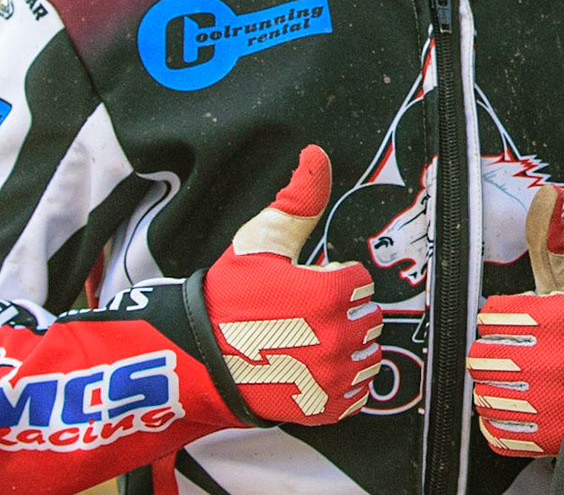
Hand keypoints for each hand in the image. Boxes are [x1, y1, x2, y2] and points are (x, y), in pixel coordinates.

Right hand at [203, 145, 381, 423]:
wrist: (195, 360)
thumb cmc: (227, 298)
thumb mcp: (260, 241)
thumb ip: (298, 200)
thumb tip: (316, 155)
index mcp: (332, 294)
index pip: (360, 281)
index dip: (333, 279)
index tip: (306, 285)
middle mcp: (340, 338)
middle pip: (368, 317)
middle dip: (343, 312)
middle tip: (304, 315)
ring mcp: (334, 377)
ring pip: (368, 355)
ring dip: (347, 348)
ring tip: (308, 343)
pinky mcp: (326, 408)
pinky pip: (359, 393)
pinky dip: (344, 384)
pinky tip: (315, 371)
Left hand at [468, 186, 563, 456]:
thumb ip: (551, 239)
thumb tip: (548, 191)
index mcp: (559, 317)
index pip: (491, 317)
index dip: (502, 318)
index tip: (520, 322)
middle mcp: (555, 359)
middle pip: (481, 357)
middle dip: (495, 352)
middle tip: (517, 351)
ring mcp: (552, 403)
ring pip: (485, 394)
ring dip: (496, 387)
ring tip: (519, 378)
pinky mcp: (548, 436)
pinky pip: (496, 431)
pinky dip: (500, 422)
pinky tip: (520, 406)